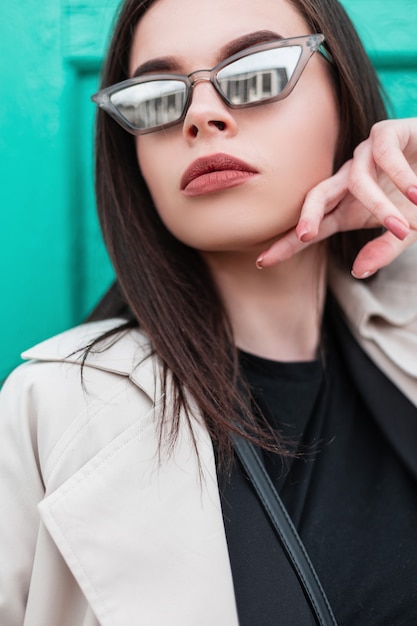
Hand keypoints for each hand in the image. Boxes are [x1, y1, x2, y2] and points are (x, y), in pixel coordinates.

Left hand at [256, 118, 416, 277]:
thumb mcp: (404, 231)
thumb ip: (383, 250)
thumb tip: (358, 272)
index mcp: (346, 207)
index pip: (312, 228)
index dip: (288, 244)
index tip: (263, 262)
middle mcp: (348, 182)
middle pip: (316, 197)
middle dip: (307, 215)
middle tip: (305, 235)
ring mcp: (364, 157)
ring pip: (357, 180)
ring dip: (380, 206)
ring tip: (400, 227)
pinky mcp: (386, 134)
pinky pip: (383, 154)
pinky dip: (399, 175)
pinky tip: (416, 193)